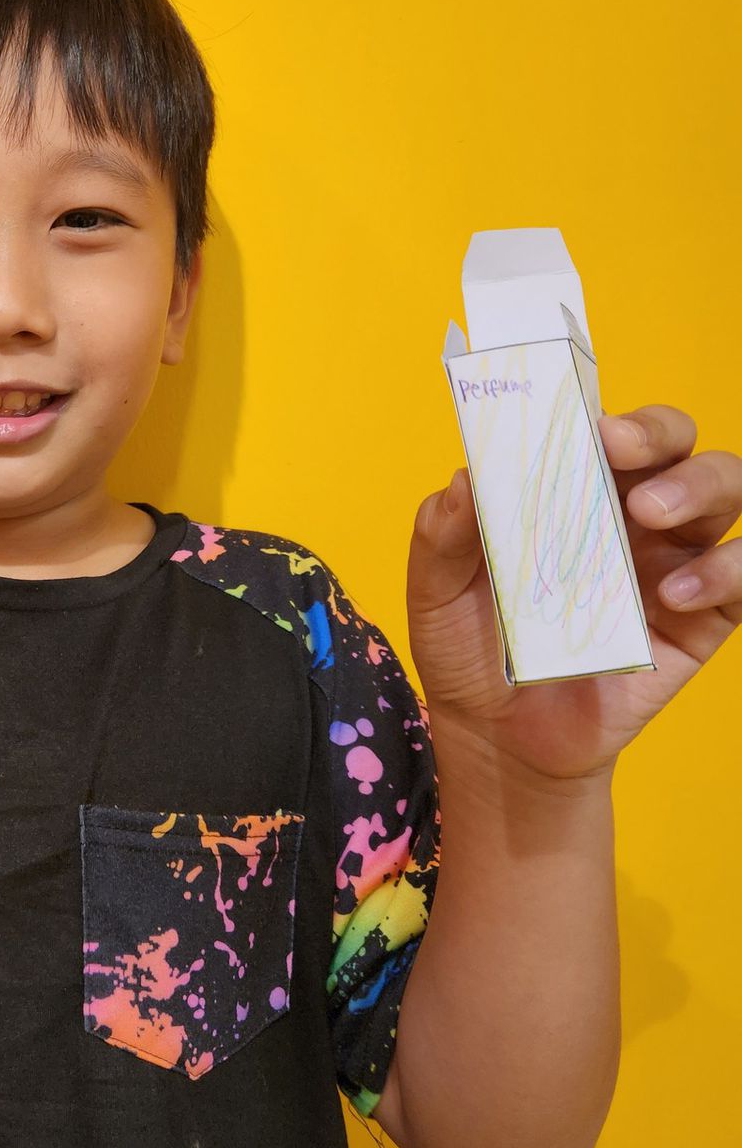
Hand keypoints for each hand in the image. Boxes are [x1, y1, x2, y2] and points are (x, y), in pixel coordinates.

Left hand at [405, 403, 741, 782]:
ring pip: (725, 491)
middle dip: (657, 433)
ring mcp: (673, 560)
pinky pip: (740, 575)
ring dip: (697, 487)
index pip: (604, 426)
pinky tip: (674, 591)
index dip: (603, 410)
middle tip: (619, 452)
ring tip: (649, 514)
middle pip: (677, 443)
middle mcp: (631, 513)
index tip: (585, 420)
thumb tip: (466, 478)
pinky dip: (723, 571)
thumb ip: (443, 533)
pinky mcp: (701, 619)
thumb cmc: (470, 648)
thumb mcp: (435, 591)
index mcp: (570, 489)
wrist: (497, 738)